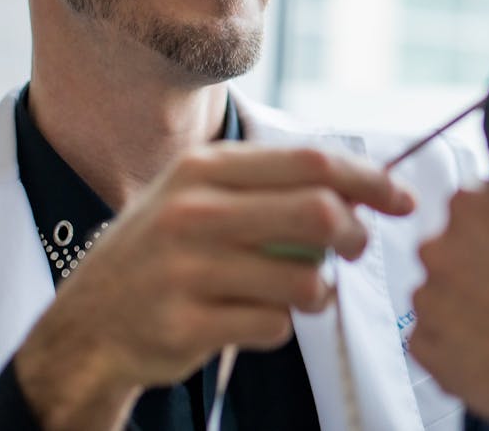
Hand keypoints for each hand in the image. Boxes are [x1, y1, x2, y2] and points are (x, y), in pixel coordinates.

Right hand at [14, 143, 414, 430]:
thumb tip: (362, 185)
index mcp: (204, 168)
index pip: (309, 162)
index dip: (368, 179)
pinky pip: (274, 326)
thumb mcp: (200, 196)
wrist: (86, 324)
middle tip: (359, 248)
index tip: (401, 198)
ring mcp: (185, 270)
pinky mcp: (185, 325)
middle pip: (317, 213)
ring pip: (303, 278)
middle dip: (356, 234)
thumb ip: (269, 185)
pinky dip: (282, 325)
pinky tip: (257, 317)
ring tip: (305, 292)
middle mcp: (191, 211)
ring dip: (321, 291)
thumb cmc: (164, 252)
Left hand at [410, 119, 488, 428]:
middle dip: (480, 263)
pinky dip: (458, 342)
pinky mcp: (425, 350)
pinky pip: (435, 338)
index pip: (475, 207)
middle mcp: (434, 247)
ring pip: (442, 293)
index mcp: (467, 205)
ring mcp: (427, 301)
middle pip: (452, 248)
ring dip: (467, 303)